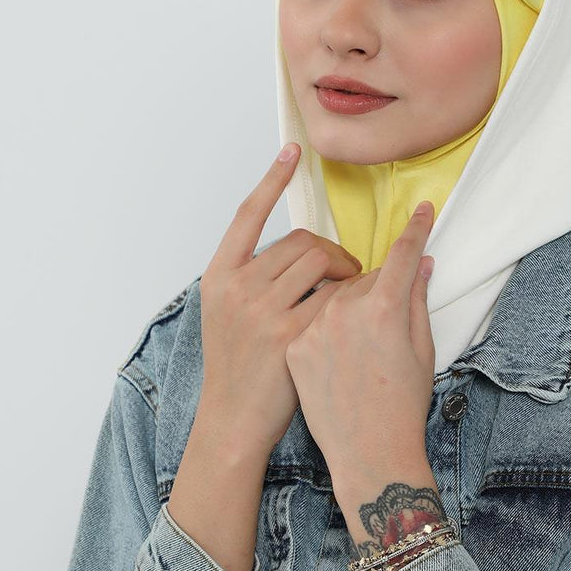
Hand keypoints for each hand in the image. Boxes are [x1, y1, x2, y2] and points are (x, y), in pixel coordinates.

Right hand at [197, 143, 363, 450]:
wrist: (234, 420)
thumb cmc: (240, 369)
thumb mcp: (228, 314)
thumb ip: (251, 279)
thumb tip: (290, 250)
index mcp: (218, 276)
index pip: (246, 213)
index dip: (271, 179)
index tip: (293, 150)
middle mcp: (236, 287)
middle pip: (300, 240)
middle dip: (331, 252)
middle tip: (346, 272)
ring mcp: (260, 310)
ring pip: (319, 262)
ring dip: (344, 271)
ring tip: (349, 293)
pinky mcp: (289, 334)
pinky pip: (333, 297)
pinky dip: (349, 299)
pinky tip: (353, 313)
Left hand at [283, 199, 436, 482]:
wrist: (367, 455)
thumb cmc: (402, 408)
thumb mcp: (422, 352)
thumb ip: (417, 301)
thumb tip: (421, 264)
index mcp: (385, 309)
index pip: (402, 255)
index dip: (415, 230)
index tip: (420, 211)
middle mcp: (345, 311)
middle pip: (361, 275)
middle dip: (374, 283)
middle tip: (386, 312)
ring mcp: (314, 327)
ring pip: (329, 292)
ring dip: (343, 300)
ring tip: (357, 340)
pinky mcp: (293, 346)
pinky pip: (308, 318)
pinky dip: (321, 325)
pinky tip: (335, 354)